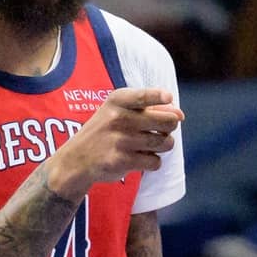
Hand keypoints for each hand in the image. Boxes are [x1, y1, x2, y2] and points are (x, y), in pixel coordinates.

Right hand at [47, 88, 182, 199]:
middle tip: (161, 129)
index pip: (145, 95)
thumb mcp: (119, 111)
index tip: (168, 98)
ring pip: (165, 143)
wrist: (77, 159)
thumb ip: (150, 107)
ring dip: (163, 145)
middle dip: (170, 126)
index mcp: (117, 100)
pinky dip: (153, 162)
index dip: (161, 97)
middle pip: (167, 121)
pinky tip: (141, 159)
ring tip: (150, 145)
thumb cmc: (106, 131)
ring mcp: (121, 140)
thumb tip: (180, 115)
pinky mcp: (122, 161)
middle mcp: (118, 118)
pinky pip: (155, 161)